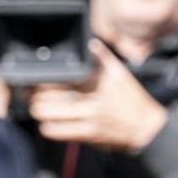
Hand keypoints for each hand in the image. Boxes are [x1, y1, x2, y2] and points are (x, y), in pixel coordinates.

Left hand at [28, 41, 167, 152]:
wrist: (146, 128)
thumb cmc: (133, 100)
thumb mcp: (121, 75)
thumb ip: (103, 59)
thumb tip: (91, 43)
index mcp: (98, 82)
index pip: (63, 77)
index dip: (43, 79)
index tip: (35, 79)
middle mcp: (92, 100)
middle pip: (48, 98)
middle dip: (35, 97)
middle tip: (31, 96)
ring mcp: (88, 119)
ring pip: (48, 116)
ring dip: (39, 113)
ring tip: (39, 109)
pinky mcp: (86, 135)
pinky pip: (57, 132)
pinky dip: (48, 128)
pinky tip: (50, 124)